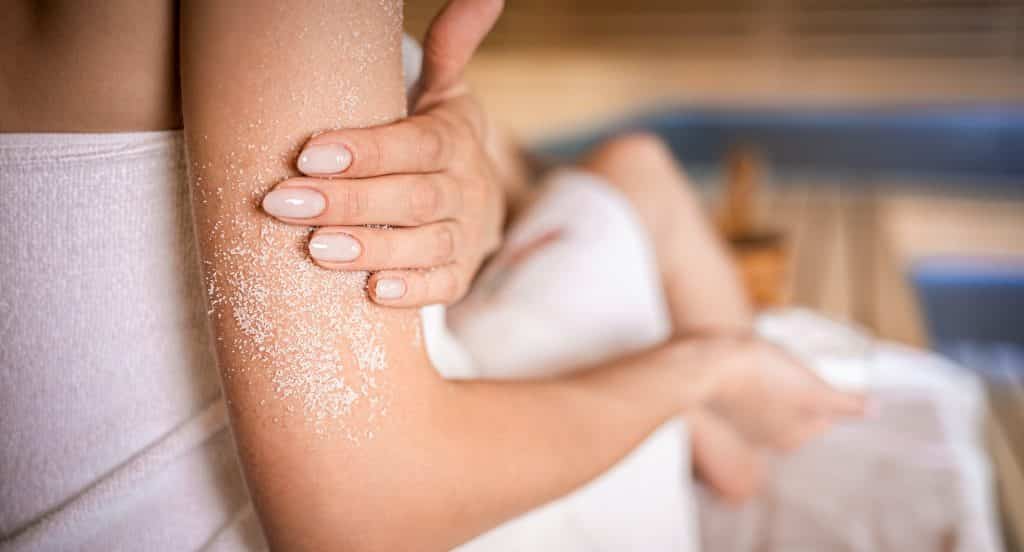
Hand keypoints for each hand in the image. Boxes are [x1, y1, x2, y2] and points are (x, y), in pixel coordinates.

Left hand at [261, 0, 505, 306]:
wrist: (475, 195)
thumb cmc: (435, 140)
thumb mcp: (444, 93)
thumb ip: (452, 48)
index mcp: (454, 139)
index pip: (415, 144)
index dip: (367, 152)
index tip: (308, 155)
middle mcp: (466, 187)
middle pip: (414, 196)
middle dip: (349, 202)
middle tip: (283, 203)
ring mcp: (467, 234)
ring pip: (427, 244)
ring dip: (373, 247)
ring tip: (316, 249)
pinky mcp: (460, 274)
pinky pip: (443, 286)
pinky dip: (412, 291)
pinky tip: (373, 294)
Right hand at [707, 337, 865, 450]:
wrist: (702, 365)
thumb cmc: (759, 374)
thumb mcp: (810, 388)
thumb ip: (843, 404)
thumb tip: (875, 410)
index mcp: (792, 437)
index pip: (826, 416)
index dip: (826, 391)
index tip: (817, 372)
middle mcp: (767, 438)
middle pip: (799, 411)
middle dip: (802, 390)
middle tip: (796, 365)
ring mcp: (742, 423)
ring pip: (773, 403)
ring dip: (777, 385)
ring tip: (772, 361)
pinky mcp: (722, 406)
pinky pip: (748, 395)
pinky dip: (754, 382)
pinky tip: (749, 364)